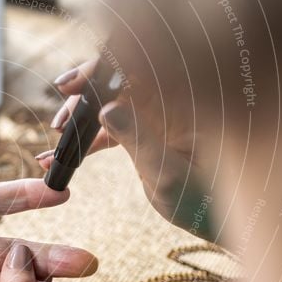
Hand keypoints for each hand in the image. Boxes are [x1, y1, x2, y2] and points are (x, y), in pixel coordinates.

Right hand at [39, 59, 215, 239]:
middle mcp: (170, 94)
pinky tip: (61, 154)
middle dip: (86, 87)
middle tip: (62, 110)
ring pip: (110, 95)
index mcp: (185, 94)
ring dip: (82, 111)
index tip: (73, 83)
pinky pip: (112, 122)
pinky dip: (87, 135)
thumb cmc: (209, 202)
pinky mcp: (146, 129)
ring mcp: (157, 110)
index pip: (139, 60)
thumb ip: (138, 140)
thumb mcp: (170, 174)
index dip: (102, 65)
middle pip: (119, 72)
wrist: (223, 221)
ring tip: (58, 133)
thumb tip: (106, 109)